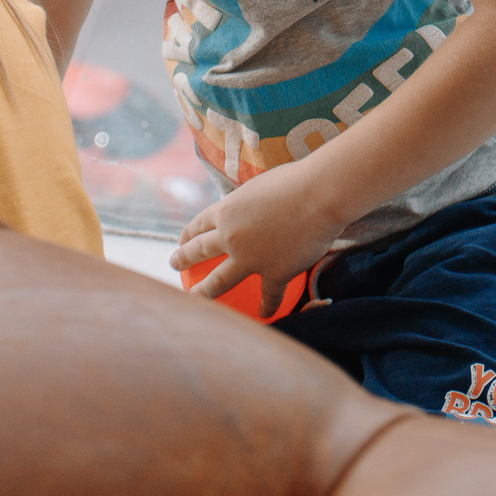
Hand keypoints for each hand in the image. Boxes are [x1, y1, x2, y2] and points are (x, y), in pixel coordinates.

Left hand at [170, 162, 348, 317]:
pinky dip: (266, 306)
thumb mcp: (260, 186)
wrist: (320, 196)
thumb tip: (251, 209)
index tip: (182, 241)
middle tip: (175, 265)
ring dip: (204, 292)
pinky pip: (268, 296)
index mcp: (227, 210)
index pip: (199, 224)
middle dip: (182, 258)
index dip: (188, 234)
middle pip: (199, 251)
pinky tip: (263, 313)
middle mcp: (231, 236)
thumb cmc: (297, 182)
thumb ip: (249, 204)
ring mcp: (251, 258)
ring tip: (195, 298)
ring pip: (219, 281)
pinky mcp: (274, 274)